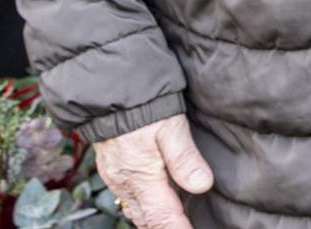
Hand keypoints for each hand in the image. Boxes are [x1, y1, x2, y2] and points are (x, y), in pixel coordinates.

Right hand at [95, 115, 212, 227]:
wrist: (108, 95)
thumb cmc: (143, 108)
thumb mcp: (171, 127)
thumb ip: (185, 158)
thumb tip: (203, 185)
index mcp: (142, 178)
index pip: (163, 218)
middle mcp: (126, 185)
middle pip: (148, 220)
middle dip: (168, 227)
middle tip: (188, 226)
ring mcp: (117, 180)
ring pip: (137, 213)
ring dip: (156, 220)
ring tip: (177, 221)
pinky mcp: (113, 172)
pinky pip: (130, 200)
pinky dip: (145, 209)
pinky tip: (158, 204)